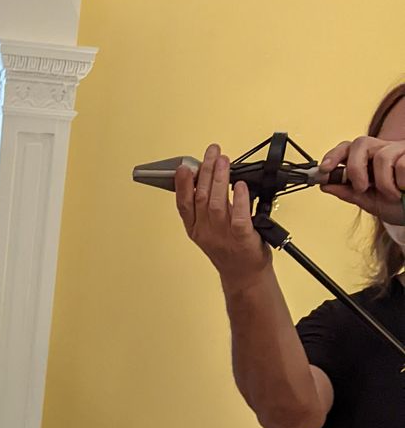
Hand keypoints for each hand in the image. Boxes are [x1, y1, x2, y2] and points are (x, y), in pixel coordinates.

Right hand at [174, 145, 271, 295]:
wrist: (244, 274)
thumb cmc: (230, 250)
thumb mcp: (211, 229)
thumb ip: (207, 206)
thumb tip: (208, 176)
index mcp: (195, 229)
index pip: (184, 205)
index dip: (182, 185)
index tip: (184, 167)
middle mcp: (207, 232)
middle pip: (201, 198)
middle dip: (205, 172)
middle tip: (212, 153)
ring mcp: (224, 236)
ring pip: (217, 204)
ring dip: (220, 180)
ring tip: (224, 161)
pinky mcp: (242, 238)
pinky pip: (239, 217)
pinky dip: (240, 200)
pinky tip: (240, 186)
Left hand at [319, 135, 404, 223]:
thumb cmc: (396, 204)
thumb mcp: (369, 201)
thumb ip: (348, 192)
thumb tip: (325, 185)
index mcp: (368, 160)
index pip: (348, 147)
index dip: (334, 155)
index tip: (323, 169)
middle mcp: (383, 149)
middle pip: (361, 143)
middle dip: (355, 168)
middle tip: (362, 188)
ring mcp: (400, 149)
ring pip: (382, 157)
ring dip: (384, 184)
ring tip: (393, 195)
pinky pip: (401, 166)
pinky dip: (400, 184)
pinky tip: (404, 189)